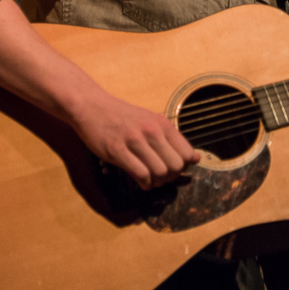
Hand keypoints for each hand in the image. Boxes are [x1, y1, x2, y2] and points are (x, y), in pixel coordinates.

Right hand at [69, 93, 199, 190]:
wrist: (92, 106)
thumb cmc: (123, 116)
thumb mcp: (152, 121)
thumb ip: (173, 139)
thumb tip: (196, 158)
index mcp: (163, 124)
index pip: (187, 154)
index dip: (183, 167)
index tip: (172, 168)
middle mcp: (152, 131)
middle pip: (176, 166)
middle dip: (170, 177)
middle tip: (160, 177)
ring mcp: (134, 141)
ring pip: (160, 172)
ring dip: (157, 183)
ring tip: (150, 181)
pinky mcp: (117, 151)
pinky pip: (140, 174)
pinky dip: (144, 184)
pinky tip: (141, 181)